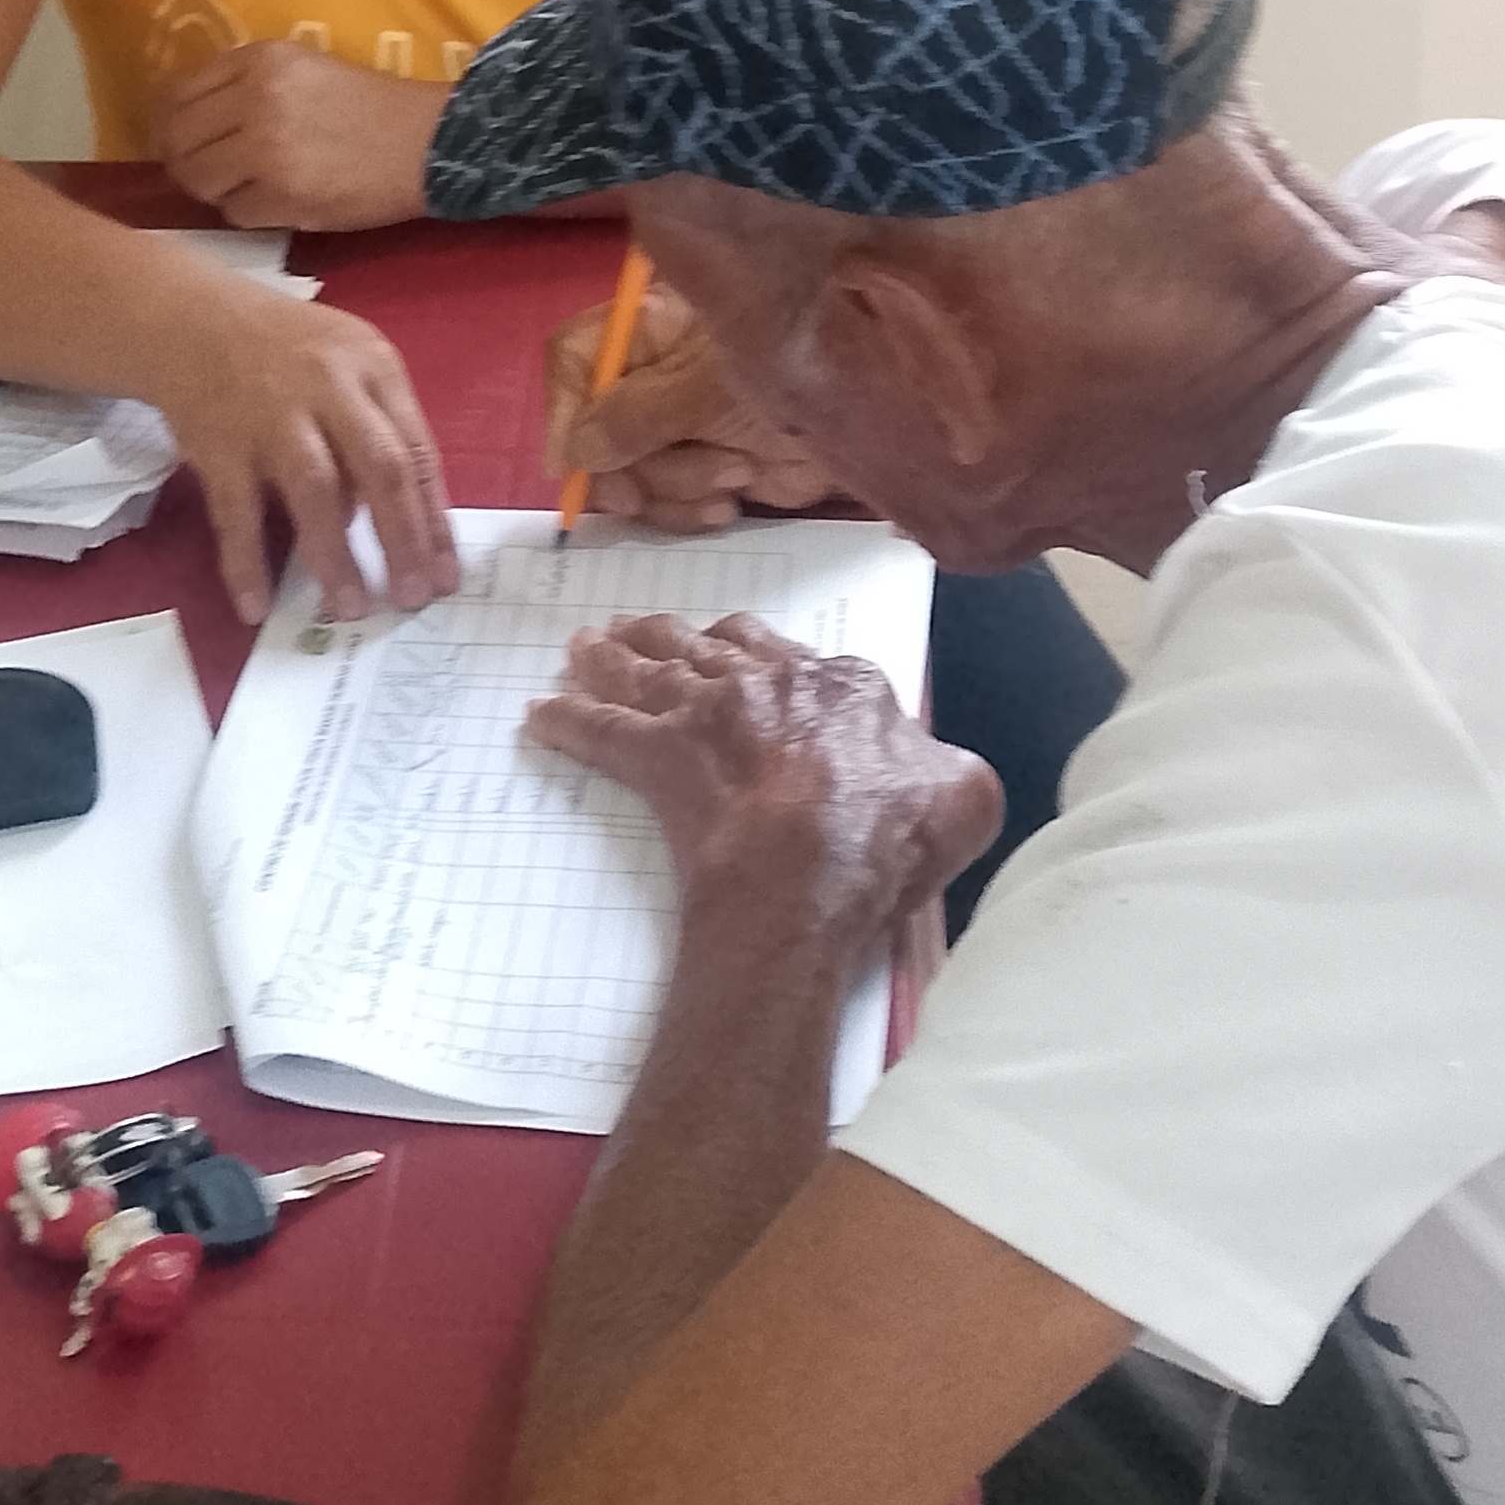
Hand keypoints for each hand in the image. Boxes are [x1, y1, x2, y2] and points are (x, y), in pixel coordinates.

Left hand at [150, 45, 442, 229]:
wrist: (427, 143)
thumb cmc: (366, 104)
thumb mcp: (302, 67)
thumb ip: (242, 82)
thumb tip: (175, 118)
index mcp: (262, 61)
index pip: (178, 93)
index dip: (165, 120)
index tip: (172, 134)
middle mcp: (258, 101)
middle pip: (178, 140)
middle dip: (181, 158)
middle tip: (200, 167)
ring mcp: (268, 153)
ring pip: (198, 180)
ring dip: (212, 187)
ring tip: (238, 184)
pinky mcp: (283, 199)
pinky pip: (233, 212)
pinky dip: (245, 210)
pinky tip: (271, 199)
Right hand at [153, 275, 458, 624]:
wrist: (192, 321)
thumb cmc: (288, 351)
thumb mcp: (349, 362)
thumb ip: (376, 427)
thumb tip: (388, 518)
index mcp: (373, 368)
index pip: (415, 451)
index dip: (434, 519)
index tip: (445, 576)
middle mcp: (328, 388)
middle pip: (378, 468)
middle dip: (402, 539)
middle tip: (412, 598)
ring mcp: (272, 417)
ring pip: (315, 491)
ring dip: (336, 556)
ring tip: (353, 608)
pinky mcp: (219, 444)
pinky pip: (236, 513)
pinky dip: (246, 563)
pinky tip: (257, 605)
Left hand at [526, 614, 1001, 955]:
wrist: (811, 872)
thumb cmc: (891, 839)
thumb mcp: (964, 796)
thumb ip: (950, 770)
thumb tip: (943, 771)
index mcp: (845, 685)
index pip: (800, 658)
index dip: (770, 660)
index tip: (751, 662)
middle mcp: (770, 681)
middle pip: (713, 646)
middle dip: (678, 637)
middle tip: (643, 632)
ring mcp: (708, 713)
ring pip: (652, 669)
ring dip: (615, 658)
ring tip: (584, 648)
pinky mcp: (660, 758)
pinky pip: (601, 733)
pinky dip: (568, 722)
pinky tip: (540, 716)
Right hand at [544, 281, 833, 528]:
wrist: (881, 412)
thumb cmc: (796, 365)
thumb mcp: (710, 389)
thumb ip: (637, 417)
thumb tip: (574, 450)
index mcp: (651, 327)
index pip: (575, 357)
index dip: (563, 411)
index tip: (569, 467)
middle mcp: (655, 373)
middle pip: (595, 430)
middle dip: (633, 466)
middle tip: (656, 486)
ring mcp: (681, 423)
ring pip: (630, 474)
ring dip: (674, 487)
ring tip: (732, 473)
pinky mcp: (708, 465)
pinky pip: (667, 502)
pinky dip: (689, 510)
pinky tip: (729, 501)